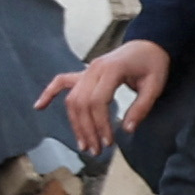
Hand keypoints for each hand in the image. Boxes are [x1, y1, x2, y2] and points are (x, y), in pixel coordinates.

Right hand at [38, 39, 171, 153]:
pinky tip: (39, 107)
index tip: (109, 142)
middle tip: (96, 150)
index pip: (98, 101)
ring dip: (75, 124)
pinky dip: (49, 93)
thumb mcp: (155, 85)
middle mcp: (93, 69)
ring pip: (72, 99)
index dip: (100, 124)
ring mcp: (86, 70)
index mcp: (112, 69)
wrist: (148, 44)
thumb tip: (127, 130)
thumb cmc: (153, 63)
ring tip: (84, 145)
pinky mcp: (83, 73)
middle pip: (82, 103)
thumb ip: (141, 107)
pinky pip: (61, 82)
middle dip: (87, 130)